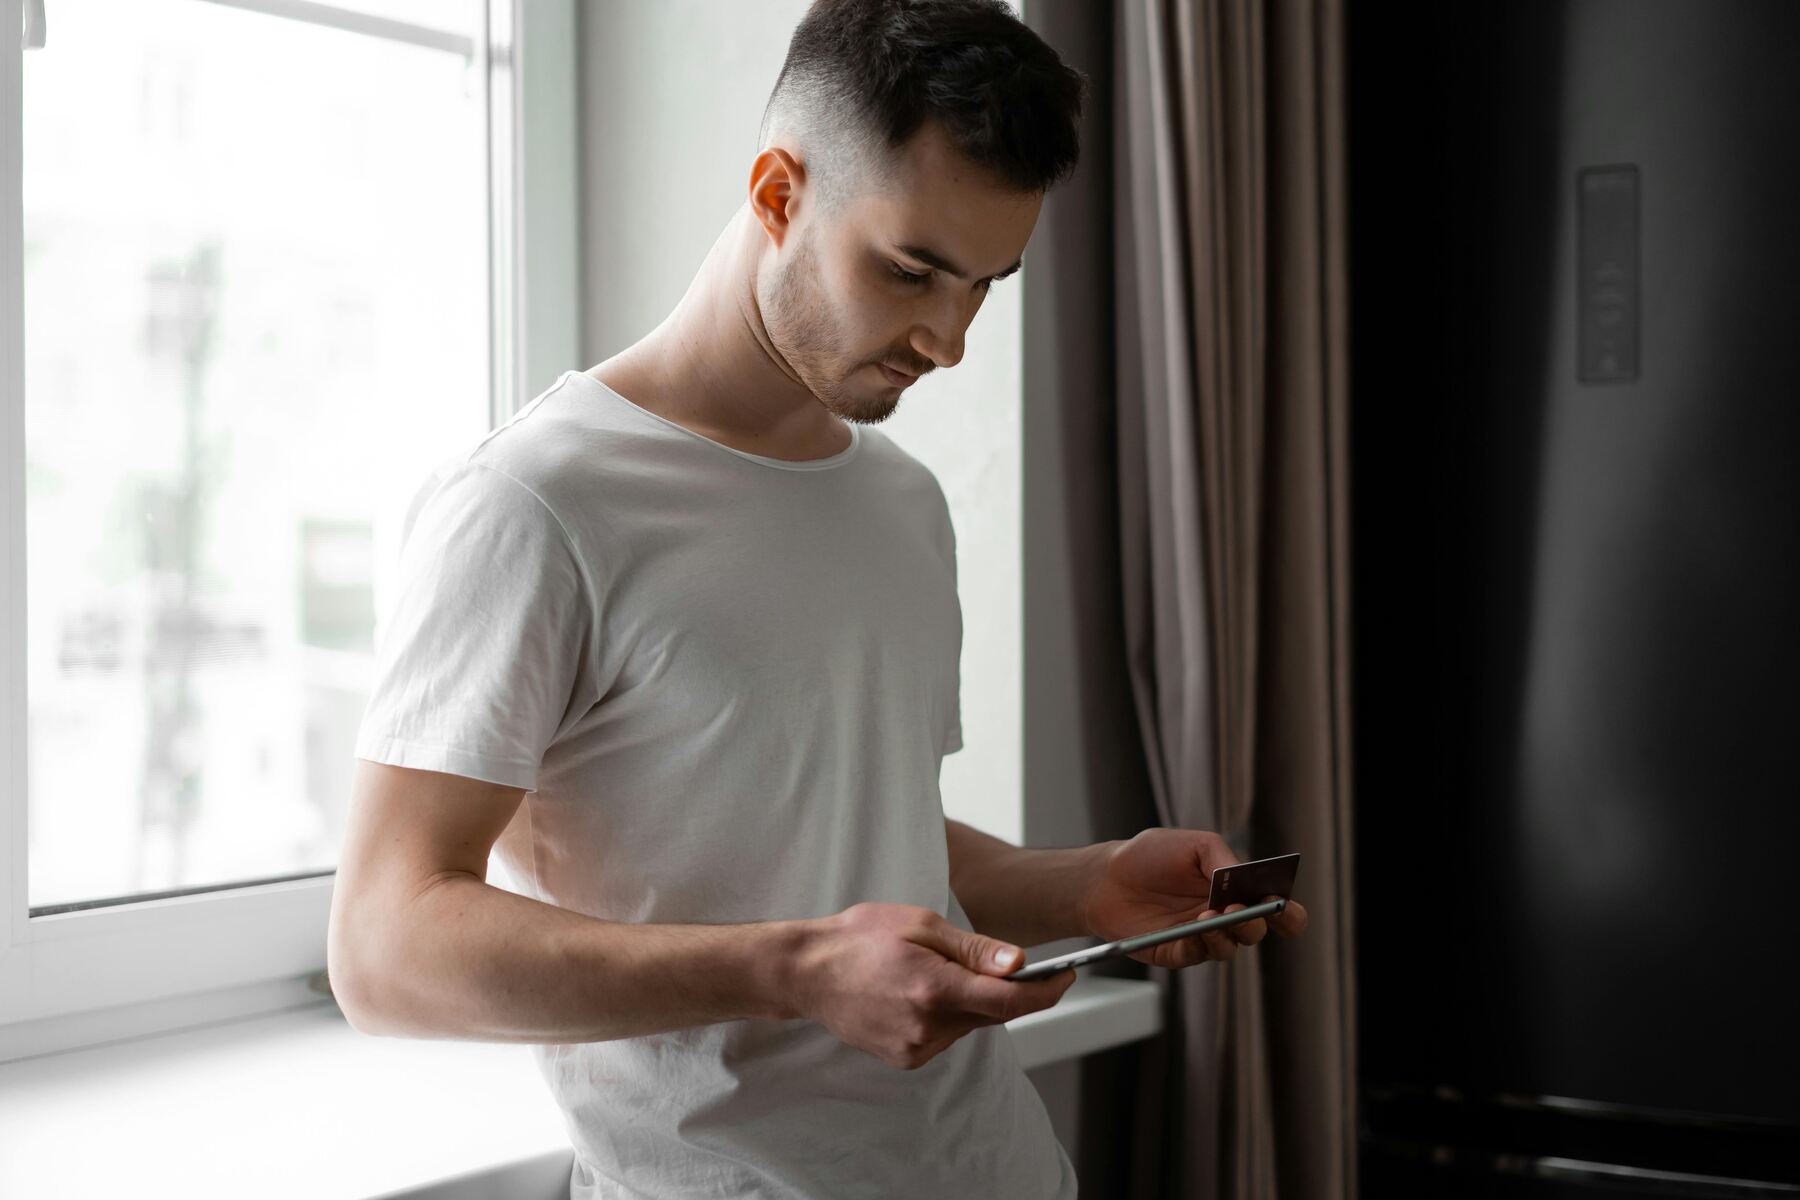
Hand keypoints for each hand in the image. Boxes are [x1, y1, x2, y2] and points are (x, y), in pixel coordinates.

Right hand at [795, 901, 1076, 1070]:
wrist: (808, 972)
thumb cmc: (861, 937)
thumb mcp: (921, 924)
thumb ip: (975, 949)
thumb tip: (1021, 963)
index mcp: (934, 988)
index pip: (1009, 1002)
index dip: (1046, 991)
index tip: (1067, 975)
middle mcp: (927, 1027)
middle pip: (993, 1013)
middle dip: (1005, 988)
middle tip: (999, 959)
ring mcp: (915, 1049)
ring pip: (970, 1024)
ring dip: (972, 1000)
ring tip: (935, 969)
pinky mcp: (906, 1059)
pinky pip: (947, 1035)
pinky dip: (948, 1013)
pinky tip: (919, 991)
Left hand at [1080, 829, 1308, 968]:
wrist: (1105, 876)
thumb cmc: (1150, 856)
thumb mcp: (1193, 845)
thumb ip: (1222, 860)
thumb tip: (1244, 881)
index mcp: (1234, 890)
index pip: (1273, 907)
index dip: (1288, 913)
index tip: (1287, 907)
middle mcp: (1222, 917)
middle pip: (1255, 931)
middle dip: (1255, 922)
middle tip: (1243, 910)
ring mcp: (1200, 937)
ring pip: (1229, 947)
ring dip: (1227, 934)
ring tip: (1214, 916)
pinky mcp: (1175, 952)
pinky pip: (1196, 956)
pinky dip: (1200, 945)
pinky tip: (1195, 930)